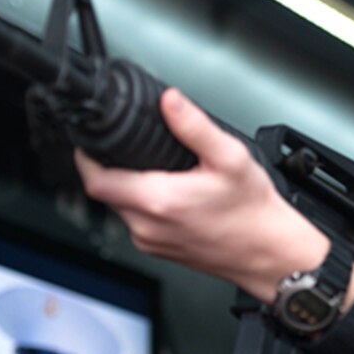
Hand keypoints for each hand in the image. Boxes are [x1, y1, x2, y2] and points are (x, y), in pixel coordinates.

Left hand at [74, 89, 329, 301]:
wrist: (268, 253)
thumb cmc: (252, 211)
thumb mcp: (229, 157)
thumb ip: (194, 126)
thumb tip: (170, 101)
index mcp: (159, 200)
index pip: (96, 181)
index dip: (85, 158)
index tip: (90, 142)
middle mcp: (148, 226)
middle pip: (105, 193)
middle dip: (109, 168)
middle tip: (124, 148)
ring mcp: (152, 242)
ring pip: (120, 209)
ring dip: (126, 187)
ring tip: (149, 168)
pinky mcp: (160, 251)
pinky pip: (137, 224)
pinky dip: (141, 206)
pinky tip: (166, 193)